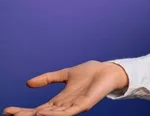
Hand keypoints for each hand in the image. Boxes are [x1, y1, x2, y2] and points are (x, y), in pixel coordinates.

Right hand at [3, 61, 128, 115]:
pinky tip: (43, 113)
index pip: (38, 109)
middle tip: (10, 114)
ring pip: (52, 115)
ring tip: (26, 114)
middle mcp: (65, 106)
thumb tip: (28, 83)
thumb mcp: (65, 74)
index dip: (24, 111)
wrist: (109, 70)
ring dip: (39, 115)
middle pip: (42, 114)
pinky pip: (67, 113)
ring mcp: (74, 107)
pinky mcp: (83, 105)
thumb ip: (48, 78)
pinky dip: (55, 114)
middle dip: (26, 115)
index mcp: (60, 100)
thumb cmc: (91, 73)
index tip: (8, 110)